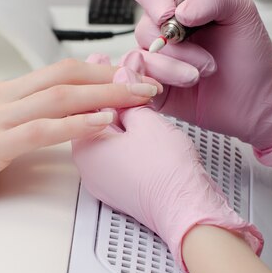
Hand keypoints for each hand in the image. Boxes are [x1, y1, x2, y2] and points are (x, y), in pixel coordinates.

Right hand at [0, 58, 161, 225]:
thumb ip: (7, 123)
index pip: (54, 71)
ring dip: (106, 94)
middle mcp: (1, 98)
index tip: (122, 73)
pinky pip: (44, 130)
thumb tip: (36, 126)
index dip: (93, 70)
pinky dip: (79, 124)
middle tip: (144, 80)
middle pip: (66, 75)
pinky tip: (104, 122)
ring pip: (61, 96)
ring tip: (139, 97)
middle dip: (110, 76)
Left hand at [72, 61, 262, 270]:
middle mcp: (87, 168)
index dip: (97, 78)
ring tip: (129, 96)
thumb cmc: (167, 172)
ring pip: (104, 137)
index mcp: (85, 148)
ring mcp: (103, 181)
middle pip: (91, 120)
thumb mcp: (146, 122)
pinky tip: (136, 124)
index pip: (83, 103)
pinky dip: (123, 136)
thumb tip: (121, 78)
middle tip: (116, 73)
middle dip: (107, 96)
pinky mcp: (120, 189)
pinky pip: (115, 154)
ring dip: (116, 116)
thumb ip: (128, 97)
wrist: (188, 211)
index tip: (101, 61)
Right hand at [127, 0, 271, 166]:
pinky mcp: (152, 86)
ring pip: (139, 57)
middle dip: (177, 47)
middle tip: (206, 59)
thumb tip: (179, 12)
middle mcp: (164, 31)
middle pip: (143, 28)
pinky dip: (157, 83)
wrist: (258, 100)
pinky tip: (181, 86)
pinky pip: (136, 81)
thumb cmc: (251, 57)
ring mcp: (157, 59)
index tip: (170, 14)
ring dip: (171, 69)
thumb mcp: (242, 12)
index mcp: (180, 5)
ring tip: (199, 76)